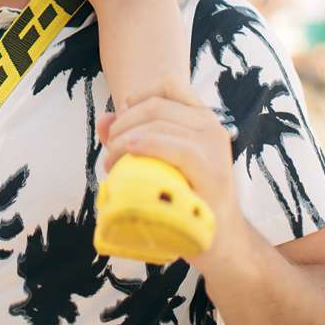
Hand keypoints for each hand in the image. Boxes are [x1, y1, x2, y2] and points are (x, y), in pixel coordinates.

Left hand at [97, 75, 246, 268]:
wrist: (220, 240)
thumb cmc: (184, 197)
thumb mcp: (156, 161)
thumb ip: (130, 137)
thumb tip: (104, 119)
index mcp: (200, 116)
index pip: (167, 84)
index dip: (137, 96)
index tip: (121, 122)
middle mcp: (211, 124)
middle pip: (155, 105)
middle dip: (123, 124)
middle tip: (109, 152)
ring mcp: (214, 146)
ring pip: (159, 122)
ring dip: (124, 139)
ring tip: (112, 164)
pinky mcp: (212, 171)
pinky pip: (176, 147)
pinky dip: (147, 145)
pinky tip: (130, 153)